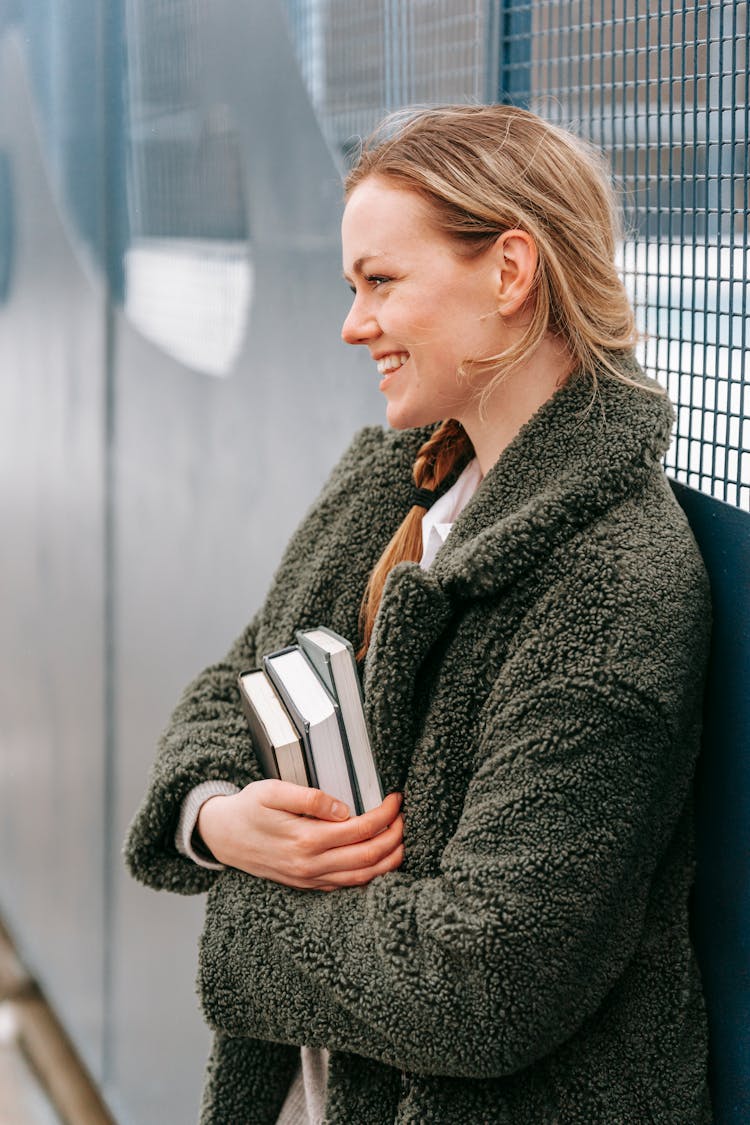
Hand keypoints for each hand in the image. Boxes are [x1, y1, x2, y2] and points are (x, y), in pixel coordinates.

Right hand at [197, 781, 403, 890]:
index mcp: (305, 839)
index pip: (360, 829)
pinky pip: (347, 885)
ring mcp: (310, 879)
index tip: (396, 798)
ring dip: (389, 860)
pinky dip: (371, 875)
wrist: (222, 836)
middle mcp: (310, 865)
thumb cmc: (248, 808)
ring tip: (402, 839)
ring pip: (363, 877)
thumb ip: (308, 797)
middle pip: (369, 857)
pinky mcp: (308, 885)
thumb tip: (344, 808)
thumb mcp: (271, 791)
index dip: (385, 814)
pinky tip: (381, 860)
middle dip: (395, 836)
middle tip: (405, 817)